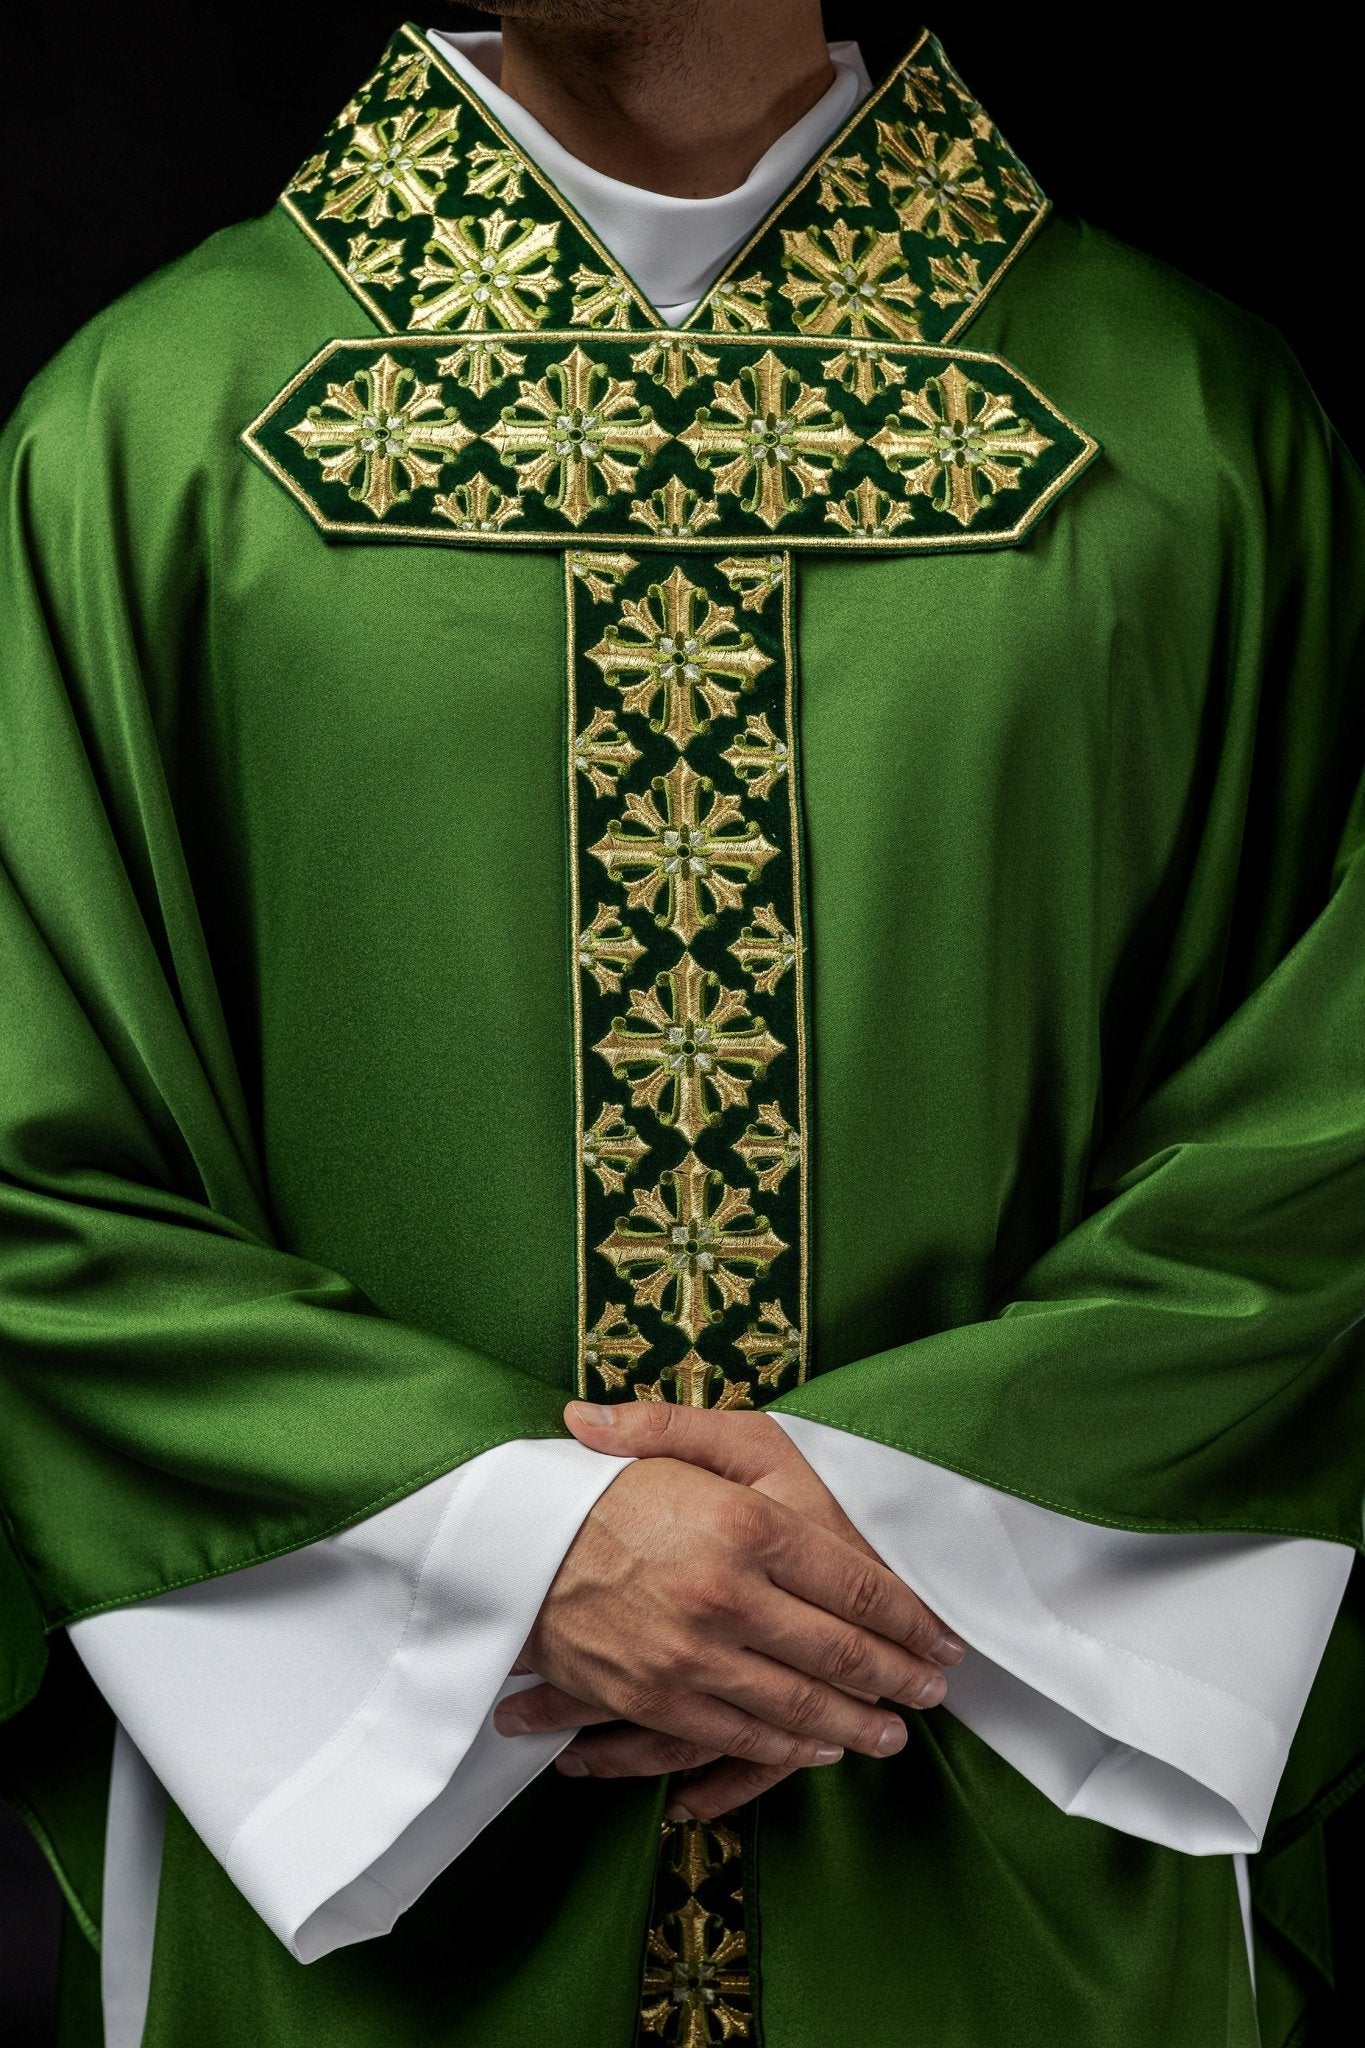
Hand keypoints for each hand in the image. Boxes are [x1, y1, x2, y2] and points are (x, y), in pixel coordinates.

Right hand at [496, 1401, 962, 1819]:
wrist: (510, 1545)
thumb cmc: (602, 1487)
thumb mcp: (677, 1442)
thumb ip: (759, 1457)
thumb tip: (808, 1453)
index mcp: (747, 1524)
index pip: (857, 1583)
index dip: (909, 1617)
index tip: (939, 1637)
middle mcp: (730, 1594)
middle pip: (840, 1652)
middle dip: (897, 1678)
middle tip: (932, 1691)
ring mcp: (694, 1654)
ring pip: (798, 1706)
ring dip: (855, 1725)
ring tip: (890, 1734)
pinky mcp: (656, 1696)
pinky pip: (740, 1735)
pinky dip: (788, 1749)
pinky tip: (817, 1748)